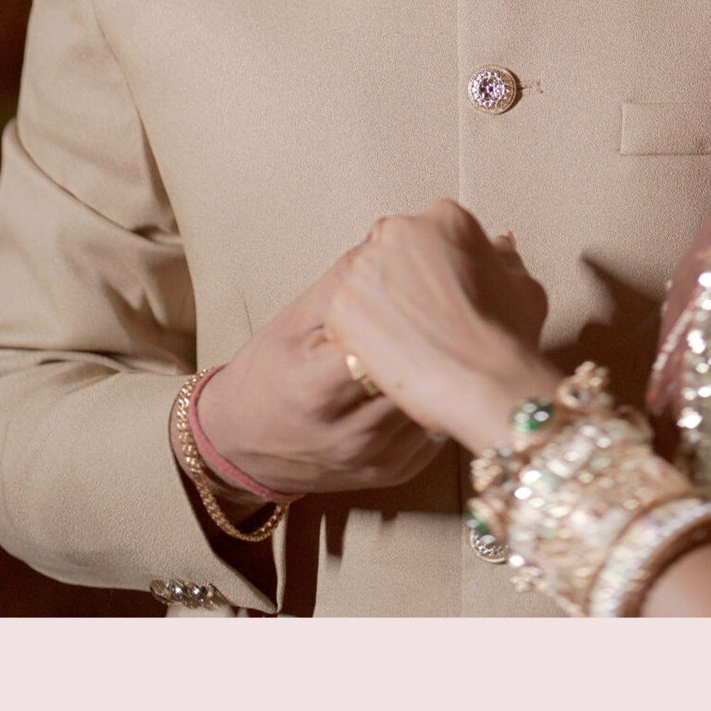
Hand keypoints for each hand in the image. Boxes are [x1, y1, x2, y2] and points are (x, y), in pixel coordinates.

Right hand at [184, 256, 444, 497]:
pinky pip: (439, 428)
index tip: (431, 280)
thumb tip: (387, 239)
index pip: (382, 344)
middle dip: (442, 333)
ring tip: (466, 327)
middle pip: (418, 374)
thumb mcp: (290, 321)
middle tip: (467, 296)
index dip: (411, 310)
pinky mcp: (398, 471)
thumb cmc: (266, 374)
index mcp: (318, 388)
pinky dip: (446, 394)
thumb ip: (342, 282)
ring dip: (453, 364)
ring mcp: (379, 458)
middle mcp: (352, 434)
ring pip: (439, 401)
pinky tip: (450, 367)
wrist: (243, 448)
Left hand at [324, 200, 558, 452]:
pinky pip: (344, 316)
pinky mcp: (341, 305)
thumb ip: (505, 260)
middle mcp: (401, 232)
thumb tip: (499, 247)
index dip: (439, 269)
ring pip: (366, 282)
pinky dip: (359, 337)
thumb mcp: (524, 288)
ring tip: (406, 342)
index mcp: (446, 219)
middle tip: (424, 319)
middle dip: (405, 282)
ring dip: (381, 308)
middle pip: (394, 252)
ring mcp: (366, 267)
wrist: (482, 384)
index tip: (444, 294)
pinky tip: (386, 357)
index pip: (432, 235)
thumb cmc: (508, 339)